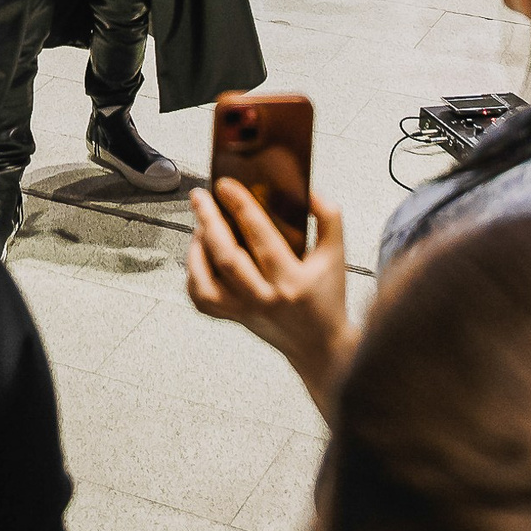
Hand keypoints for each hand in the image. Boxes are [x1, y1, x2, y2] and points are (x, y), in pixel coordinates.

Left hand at [185, 180, 352, 416]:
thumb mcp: (336, 255)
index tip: (225, 183)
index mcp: (293, 280)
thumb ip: (328, 218)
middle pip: (226, 257)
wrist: (320, 347)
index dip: (241, 206)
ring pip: (207, 282)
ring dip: (197, 249)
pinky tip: (199, 253)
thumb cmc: (328, 296)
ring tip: (199, 225)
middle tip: (199, 196)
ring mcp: (246, 312)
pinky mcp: (234, 319)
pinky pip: (202, 299)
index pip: (261, 236)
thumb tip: (307, 191)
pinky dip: (193, 274)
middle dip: (208, 221)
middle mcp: (266, 298)